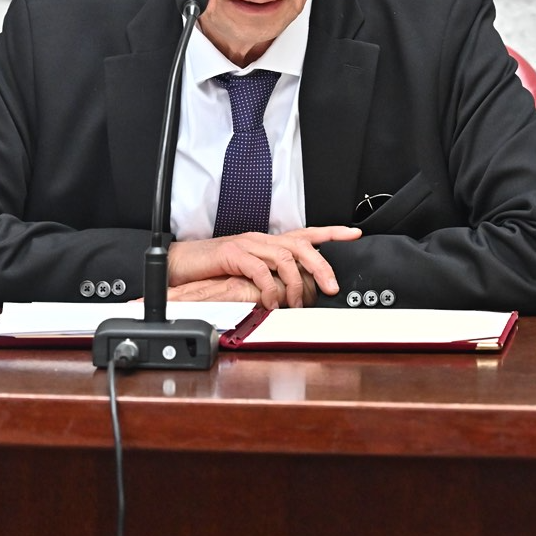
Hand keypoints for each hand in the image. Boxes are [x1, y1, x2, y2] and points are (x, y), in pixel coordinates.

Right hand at [167, 227, 360, 308]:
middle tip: (331, 287)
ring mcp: (247, 244)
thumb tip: (293, 293)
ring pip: (284, 256)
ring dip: (295, 282)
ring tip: (295, 303)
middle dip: (321, 265)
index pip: (305, 233)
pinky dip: (268, 287)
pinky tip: (270, 301)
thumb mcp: (248, 273)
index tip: (354, 234)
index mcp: (267, 242)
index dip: (331, 232)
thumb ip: (270, 278)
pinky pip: (258, 269)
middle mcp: (261, 239)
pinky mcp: (232, 253)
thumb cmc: (213, 270)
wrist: (181, 263)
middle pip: (300, 244)